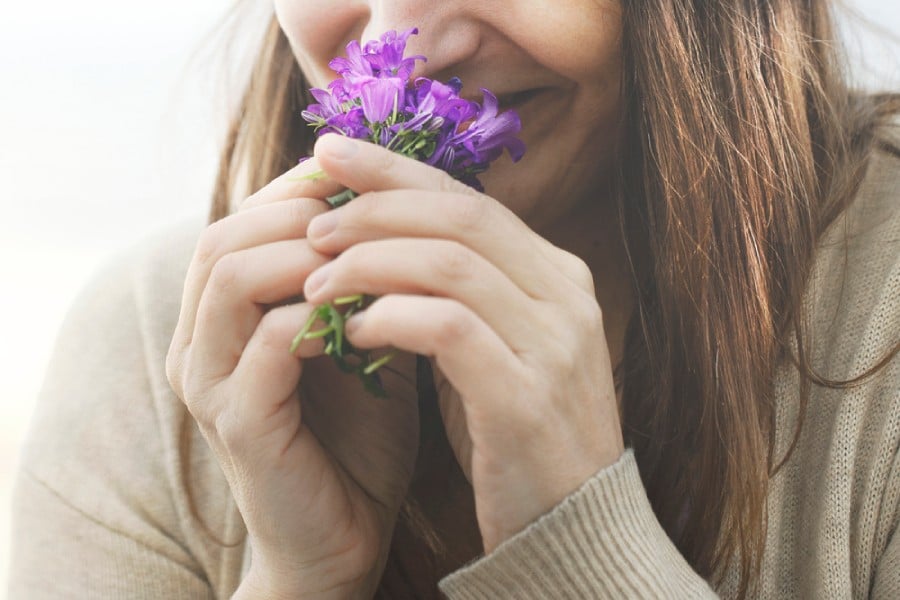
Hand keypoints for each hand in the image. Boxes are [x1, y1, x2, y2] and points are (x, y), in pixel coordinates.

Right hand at [166, 158, 419, 598]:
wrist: (345, 537)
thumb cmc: (358, 439)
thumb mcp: (362, 342)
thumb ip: (364, 282)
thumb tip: (404, 206)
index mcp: (224, 318)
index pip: (241, 222)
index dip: (297, 189)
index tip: (362, 174)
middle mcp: (200, 343)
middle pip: (225, 236)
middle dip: (297, 210)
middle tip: (365, 206)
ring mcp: (212, 383)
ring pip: (231, 275)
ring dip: (303, 252)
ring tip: (365, 253)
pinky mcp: (239, 423)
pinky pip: (265, 342)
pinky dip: (315, 314)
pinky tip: (366, 314)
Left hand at [304, 134, 624, 552]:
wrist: (572, 530)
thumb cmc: (517, 436)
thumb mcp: (497, 348)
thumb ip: (460, 293)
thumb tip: (380, 242)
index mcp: (558, 276)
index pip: (470, 199)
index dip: (397, 171)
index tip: (330, 154)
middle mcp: (566, 296)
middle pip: (462, 214)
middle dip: (376, 203)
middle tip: (313, 218)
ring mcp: (555, 345)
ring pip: (452, 263)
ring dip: (371, 262)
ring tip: (318, 279)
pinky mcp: (526, 398)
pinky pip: (448, 329)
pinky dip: (391, 318)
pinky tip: (352, 330)